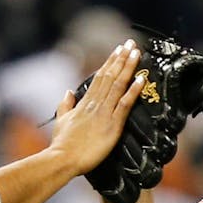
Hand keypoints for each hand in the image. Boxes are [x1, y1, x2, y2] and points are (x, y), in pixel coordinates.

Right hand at [49, 41, 144, 176]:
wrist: (63, 159)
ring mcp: (104, 113)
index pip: (100, 77)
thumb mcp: (61, 120)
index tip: (118, 50)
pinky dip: (133, 91)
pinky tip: (141, 79)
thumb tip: (68, 91)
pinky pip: (125, 104)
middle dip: (121, 58)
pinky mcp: (112, 125)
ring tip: (136, 53)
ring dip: (128, 67)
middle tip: (131, 43)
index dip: (110, 62)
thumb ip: (65, 104)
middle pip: (110, 76)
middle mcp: (95, 103)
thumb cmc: (62, 144)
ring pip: (118, 85)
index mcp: (84, 102)